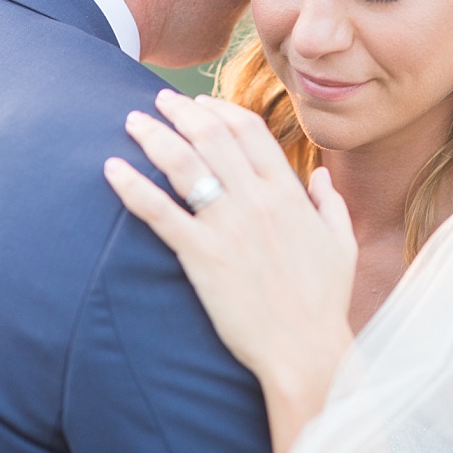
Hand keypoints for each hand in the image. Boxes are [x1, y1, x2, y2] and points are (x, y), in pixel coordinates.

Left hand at [103, 90, 356, 452]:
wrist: (304, 351)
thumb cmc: (324, 303)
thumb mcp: (341, 245)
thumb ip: (330, 203)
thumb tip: (320, 175)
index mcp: (288, 193)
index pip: (248, 131)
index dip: (219, 110)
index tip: (199, 103)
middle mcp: (256, 201)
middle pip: (210, 137)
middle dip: (180, 111)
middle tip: (159, 101)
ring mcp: (227, 227)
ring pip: (183, 164)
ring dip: (154, 136)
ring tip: (132, 122)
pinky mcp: (202, 256)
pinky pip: (159, 212)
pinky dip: (132, 187)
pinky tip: (111, 170)